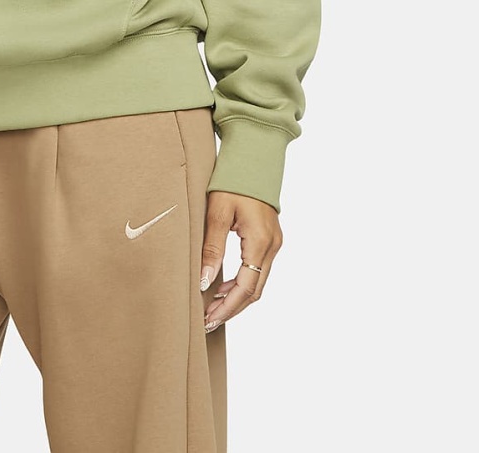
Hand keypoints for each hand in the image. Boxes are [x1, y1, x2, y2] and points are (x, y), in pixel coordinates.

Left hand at [200, 191, 281, 331]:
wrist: (252, 158)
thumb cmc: (232, 181)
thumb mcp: (216, 212)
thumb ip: (211, 247)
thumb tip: (204, 280)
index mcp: (260, 242)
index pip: (246, 288)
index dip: (227, 307)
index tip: (208, 319)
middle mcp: (272, 246)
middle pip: (254, 290)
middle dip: (231, 308)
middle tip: (207, 320)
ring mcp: (273, 243)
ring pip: (257, 282)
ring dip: (236, 297)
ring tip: (211, 307)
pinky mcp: (269, 239)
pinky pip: (257, 269)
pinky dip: (241, 281)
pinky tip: (222, 285)